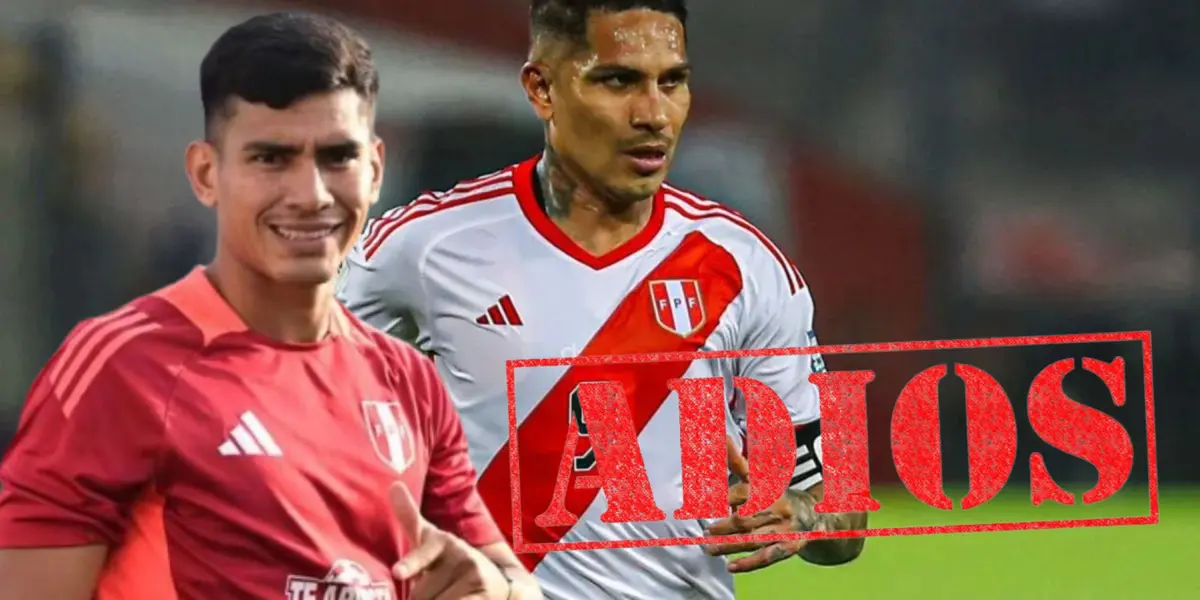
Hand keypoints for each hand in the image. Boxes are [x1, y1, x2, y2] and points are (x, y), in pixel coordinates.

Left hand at [390, 483, 510, 599]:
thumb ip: (410, 516)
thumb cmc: (452, 562)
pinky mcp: (483, 591)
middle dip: (422, 597)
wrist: (497, 581)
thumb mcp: (431, 539)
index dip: (410, 564)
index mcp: (440, 540)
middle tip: (439, 590)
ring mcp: (473, 573)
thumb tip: (393, 484)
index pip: (423, 551)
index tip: (398, 572)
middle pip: (419, 592)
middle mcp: (458, 553)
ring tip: (451, 594)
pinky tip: (461, 597)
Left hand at [702, 437, 810, 572]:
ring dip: (728, 546)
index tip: (704, 503)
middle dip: (723, 526)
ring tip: (708, 549)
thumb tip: (722, 437)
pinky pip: (767, 557)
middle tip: (706, 531)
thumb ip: (738, 462)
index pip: (744, 493)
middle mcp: (777, 509)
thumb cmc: (777, 495)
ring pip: (752, 539)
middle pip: (746, 519)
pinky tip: (730, 566)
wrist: (815, 514)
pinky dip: (748, 564)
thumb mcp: (760, 477)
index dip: (725, 498)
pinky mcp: (787, 547)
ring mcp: (783, 530)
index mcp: (769, 489)